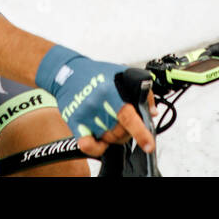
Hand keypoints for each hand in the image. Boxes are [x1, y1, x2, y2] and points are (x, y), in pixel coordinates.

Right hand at [35, 46, 155, 154]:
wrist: (67, 71)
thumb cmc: (96, 72)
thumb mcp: (122, 73)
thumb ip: (142, 91)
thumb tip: (152, 112)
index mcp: (109, 91)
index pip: (128, 116)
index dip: (140, 132)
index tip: (148, 144)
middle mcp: (96, 104)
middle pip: (120, 132)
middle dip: (128, 130)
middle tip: (125, 120)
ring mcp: (84, 115)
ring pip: (107, 138)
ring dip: (114, 135)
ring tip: (111, 121)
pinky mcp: (74, 122)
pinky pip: (88, 145)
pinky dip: (97, 147)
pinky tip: (102, 140)